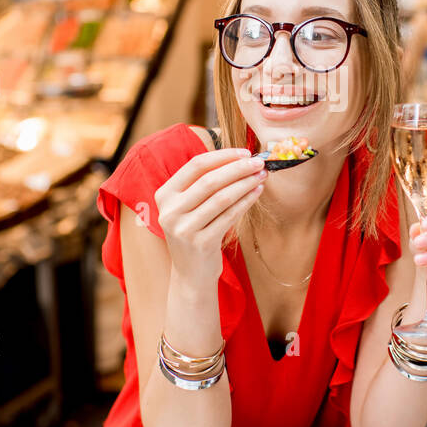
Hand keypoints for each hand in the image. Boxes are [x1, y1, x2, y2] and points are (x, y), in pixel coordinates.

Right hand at [154, 148, 266, 292]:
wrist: (191, 274)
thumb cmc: (195, 233)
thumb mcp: (189, 207)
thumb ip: (203, 184)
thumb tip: (238, 157)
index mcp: (164, 195)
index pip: (195, 166)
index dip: (222, 156)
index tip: (244, 152)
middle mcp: (170, 211)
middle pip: (209, 180)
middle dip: (238, 168)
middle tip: (259, 161)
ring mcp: (183, 228)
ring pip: (221, 197)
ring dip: (245, 183)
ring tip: (261, 175)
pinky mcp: (200, 243)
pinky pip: (229, 216)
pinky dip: (245, 202)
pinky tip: (257, 193)